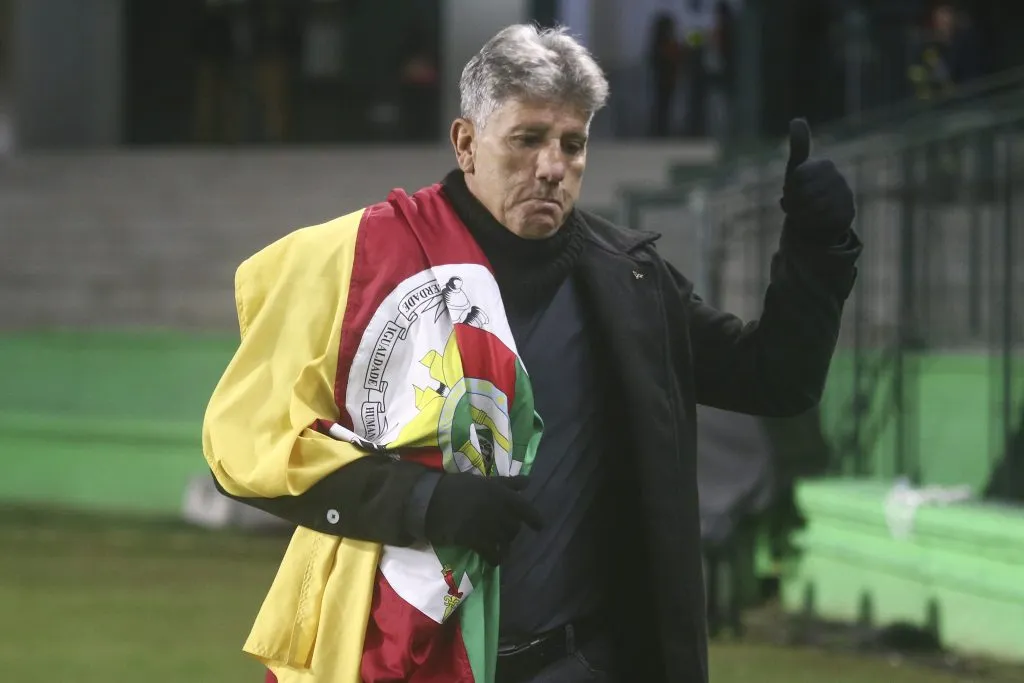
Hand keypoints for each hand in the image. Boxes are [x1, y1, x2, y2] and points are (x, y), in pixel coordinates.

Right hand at [424, 473, 542, 565]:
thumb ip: (508, 483)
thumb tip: (528, 481)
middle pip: (514, 527)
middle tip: (504, 532)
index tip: (540, 527)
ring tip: (498, 546)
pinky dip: (495, 558)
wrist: (432, 500)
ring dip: (504, 545)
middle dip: (511, 531)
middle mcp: (499, 511)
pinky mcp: (476, 541)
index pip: (525, 508)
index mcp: (502, 494)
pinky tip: (493, 559)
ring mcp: (489, 527)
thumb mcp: (484, 481)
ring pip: (505, 541)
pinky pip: (493, 554)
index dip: (535, 519)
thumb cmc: (457, 486)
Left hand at [780, 118, 855, 243]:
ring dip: (801, 214)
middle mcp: (838, 178)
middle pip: (805, 192)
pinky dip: (813, 224)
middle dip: (794, 203)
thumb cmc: (804, 192)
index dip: (789, 189)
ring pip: (814, 207)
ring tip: (803, 214)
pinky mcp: (848, 214)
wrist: (817, 221)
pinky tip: (814, 223)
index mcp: (824, 165)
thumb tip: (796, 119)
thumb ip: (798, 146)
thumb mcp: (796, 169)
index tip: (790, 192)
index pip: (798, 177)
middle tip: (795, 207)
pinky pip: (823, 220)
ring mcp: (846, 196)